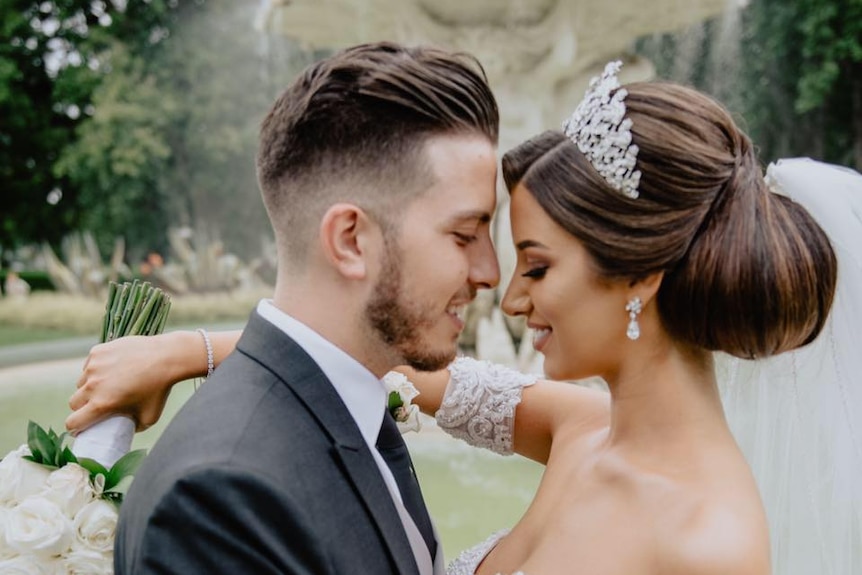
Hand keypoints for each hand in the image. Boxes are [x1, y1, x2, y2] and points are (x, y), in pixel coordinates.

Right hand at [66, 333, 190, 432]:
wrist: (166, 358)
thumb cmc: (160, 389)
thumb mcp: (150, 417)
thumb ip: (135, 427)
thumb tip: (126, 430)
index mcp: (102, 404)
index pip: (73, 422)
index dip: (75, 428)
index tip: (81, 427)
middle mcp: (94, 385)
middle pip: (74, 402)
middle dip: (82, 407)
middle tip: (95, 405)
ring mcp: (94, 366)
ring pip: (81, 382)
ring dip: (88, 387)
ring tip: (105, 386)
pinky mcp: (98, 351)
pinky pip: (89, 364)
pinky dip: (95, 368)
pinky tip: (110, 369)